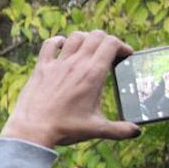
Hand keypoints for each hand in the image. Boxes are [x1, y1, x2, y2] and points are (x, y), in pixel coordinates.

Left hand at [1, 31, 140, 147]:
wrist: (32, 130)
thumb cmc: (65, 129)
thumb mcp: (96, 129)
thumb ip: (119, 130)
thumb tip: (136, 132)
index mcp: (93, 74)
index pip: (112, 44)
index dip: (122, 46)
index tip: (125, 56)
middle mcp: (76, 64)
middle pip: (96, 36)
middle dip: (106, 41)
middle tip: (109, 53)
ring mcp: (57, 64)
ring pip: (75, 37)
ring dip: (85, 39)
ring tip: (88, 50)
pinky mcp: (41, 68)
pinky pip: (49, 44)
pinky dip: (58, 41)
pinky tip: (62, 47)